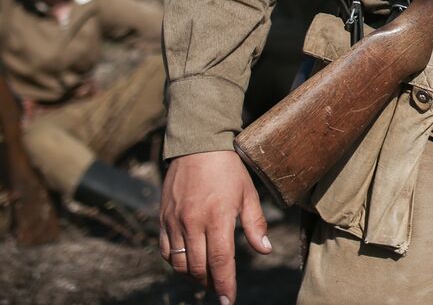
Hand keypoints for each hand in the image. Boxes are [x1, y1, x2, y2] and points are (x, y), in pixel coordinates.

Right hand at [160, 150, 272, 304]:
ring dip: (192, 276)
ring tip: (205, 278)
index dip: (225, 284)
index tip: (227, 300)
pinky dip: (175, 262)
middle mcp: (193, 223)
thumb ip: (255, 225)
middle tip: (219, 289)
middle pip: (198, 267)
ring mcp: (175, 222)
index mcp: (218, 218)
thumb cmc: (228, 170)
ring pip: (179, 263)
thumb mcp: (248, 194)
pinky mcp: (163, 219)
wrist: (197, 146)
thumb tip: (264, 250)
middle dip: (210, 283)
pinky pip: (165, 250)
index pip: (221, 261)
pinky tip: (187, 262)